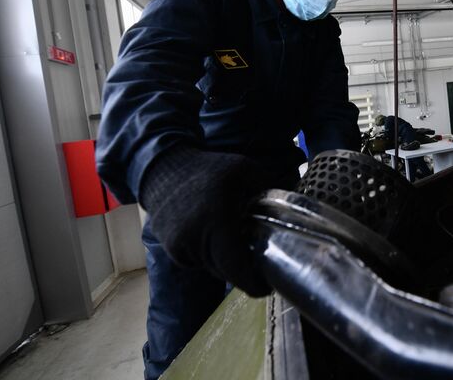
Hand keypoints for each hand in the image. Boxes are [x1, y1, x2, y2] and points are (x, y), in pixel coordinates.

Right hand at [140, 144, 271, 296]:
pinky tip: (213, 233)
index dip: (255, 284)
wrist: (161, 169)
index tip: (268, 284)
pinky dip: (210, 254)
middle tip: (259, 255)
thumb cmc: (207, 168)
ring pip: (214, 269)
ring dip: (226, 260)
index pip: (236, 270)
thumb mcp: (243, 168)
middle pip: (228, 272)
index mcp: (215, 223)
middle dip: (244, 269)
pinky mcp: (171, 251)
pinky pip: (199, 262)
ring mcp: (179, 249)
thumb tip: (291, 206)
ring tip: (234, 237)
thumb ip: (268, 188)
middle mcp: (194, 242)